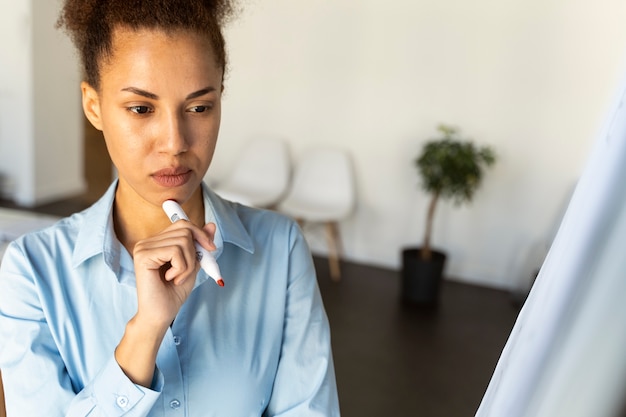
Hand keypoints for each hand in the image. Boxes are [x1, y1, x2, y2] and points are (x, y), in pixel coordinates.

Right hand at [115, 220, 215, 386]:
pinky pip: (175, 251)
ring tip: (178, 278)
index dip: (200, 234)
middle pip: (184, 230)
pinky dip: (181, 268)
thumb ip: (199, 245)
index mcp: (157, 242)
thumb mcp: (192, 265)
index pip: (182, 224)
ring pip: (182, 241)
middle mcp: (147, 242)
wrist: (160, 315)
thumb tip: (211, 225)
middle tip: (188, 272)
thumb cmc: (173, 293)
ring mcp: (143, 247)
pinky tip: (171, 279)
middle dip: (195, 252)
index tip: (210, 249)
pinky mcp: (143, 255)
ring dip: (188, 264)